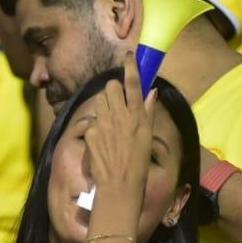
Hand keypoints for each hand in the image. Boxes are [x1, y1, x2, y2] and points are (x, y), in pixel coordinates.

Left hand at [84, 54, 156, 204]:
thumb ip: (147, 112)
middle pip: (111, 86)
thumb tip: (152, 92)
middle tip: (118, 101)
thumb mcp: (147, 137)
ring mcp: (103, 123)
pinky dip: (96, 125)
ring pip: (99, 100)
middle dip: (113, 89)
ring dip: (104, 104)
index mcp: (138, 117)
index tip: (129, 56)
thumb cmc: (138, 164)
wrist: (119, 185)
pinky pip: (92, 120)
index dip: (131, 67)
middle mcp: (120, 116)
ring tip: (110, 120)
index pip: (134, 84)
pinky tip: (102, 138)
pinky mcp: (89, 131)